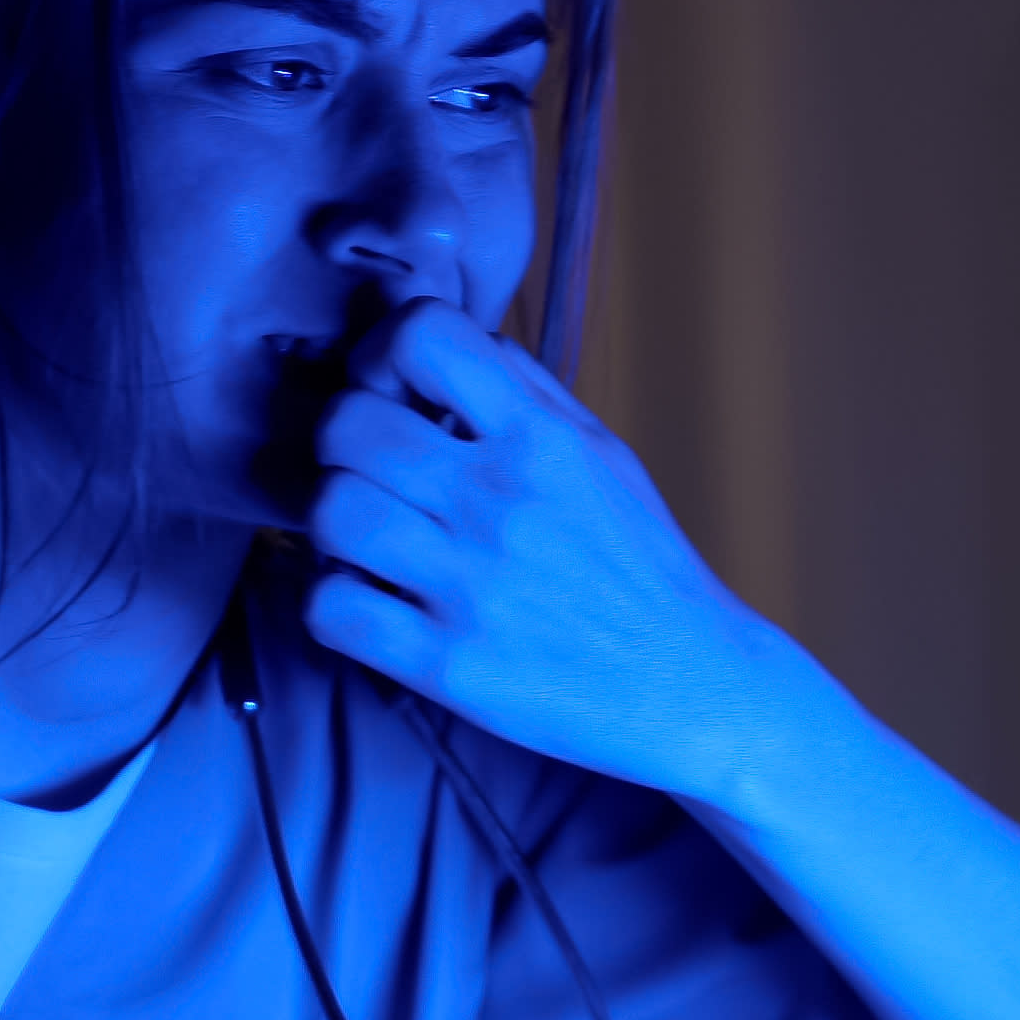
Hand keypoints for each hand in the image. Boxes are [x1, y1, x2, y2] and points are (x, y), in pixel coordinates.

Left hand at [304, 298, 790, 801]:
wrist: (691, 683)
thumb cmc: (641, 567)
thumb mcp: (604, 456)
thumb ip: (527, 391)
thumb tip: (450, 337)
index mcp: (542, 440)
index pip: (422, 336)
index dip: (381, 353)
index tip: (392, 391)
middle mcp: (503, 503)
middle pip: (350, 425)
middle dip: (342, 441)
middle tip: (368, 472)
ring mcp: (472, 587)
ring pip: (331, 513)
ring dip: (333, 521)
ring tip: (366, 538)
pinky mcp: (448, 665)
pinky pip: (331, 609)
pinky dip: (329, 599)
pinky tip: (365, 599)